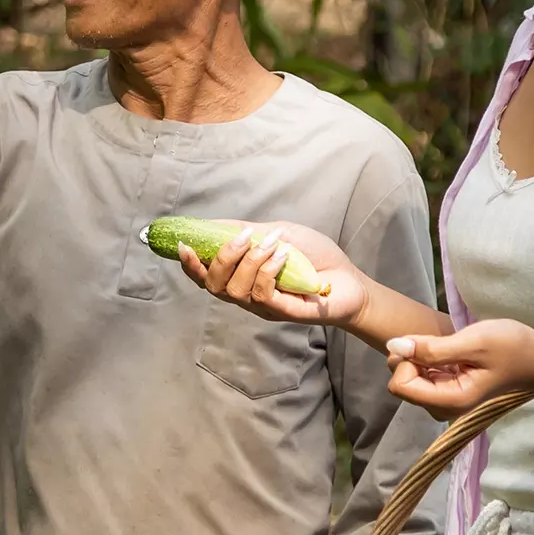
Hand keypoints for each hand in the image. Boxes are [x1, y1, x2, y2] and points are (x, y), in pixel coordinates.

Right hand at [177, 220, 369, 331]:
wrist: (350, 281)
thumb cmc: (315, 258)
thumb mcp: (279, 233)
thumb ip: (248, 230)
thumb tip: (214, 223)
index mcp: (242, 278)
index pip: (205, 277)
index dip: (189, 265)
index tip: (183, 245)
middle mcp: (247, 296)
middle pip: (213, 286)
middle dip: (221, 258)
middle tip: (243, 237)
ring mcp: (263, 306)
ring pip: (236, 290)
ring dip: (250, 261)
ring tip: (273, 244)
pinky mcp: (282, 311)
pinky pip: (262, 294)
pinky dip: (268, 270)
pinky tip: (283, 255)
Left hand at [384, 319, 533, 418]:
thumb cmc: (511, 346)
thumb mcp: (473, 342)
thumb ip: (433, 348)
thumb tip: (394, 345)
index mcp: (451, 401)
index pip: (401, 386)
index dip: (407, 361)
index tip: (427, 344)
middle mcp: (444, 406)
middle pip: (401, 384)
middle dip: (409, 359)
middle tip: (437, 342)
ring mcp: (444, 399)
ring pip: (408, 378)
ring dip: (417, 357)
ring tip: (445, 345)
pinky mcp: (446, 389)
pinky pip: (420, 375)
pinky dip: (424, 359)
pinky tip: (446, 350)